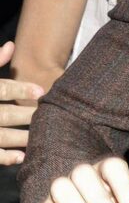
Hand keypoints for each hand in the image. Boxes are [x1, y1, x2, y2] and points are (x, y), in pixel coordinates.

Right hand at [0, 41, 43, 165]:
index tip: (41, 91)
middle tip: (49, 114)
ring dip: (21, 137)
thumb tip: (11, 45)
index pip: (2, 89)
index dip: (20, 90)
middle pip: (5, 115)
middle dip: (26, 115)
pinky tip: (22, 156)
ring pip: (1, 135)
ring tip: (41, 135)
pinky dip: (5, 156)